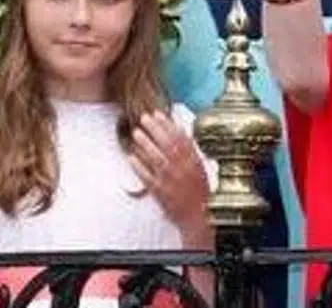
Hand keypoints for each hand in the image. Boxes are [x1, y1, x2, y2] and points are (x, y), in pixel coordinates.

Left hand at [129, 111, 211, 241]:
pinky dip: (139, 167)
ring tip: (137, 133)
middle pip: (167, 145)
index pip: (180, 139)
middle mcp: (183, 169)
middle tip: (144, 119)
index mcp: (194, 162)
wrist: (197, 216)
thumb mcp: (200, 167)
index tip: (158, 114)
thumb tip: (180, 131)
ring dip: (146, 145)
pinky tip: (131, 157)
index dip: (168, 125)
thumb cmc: (199, 191)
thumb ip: (190, 151)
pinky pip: (147, 177)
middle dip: (155, 130)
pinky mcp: (160, 192)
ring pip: (156, 159)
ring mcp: (171, 180)